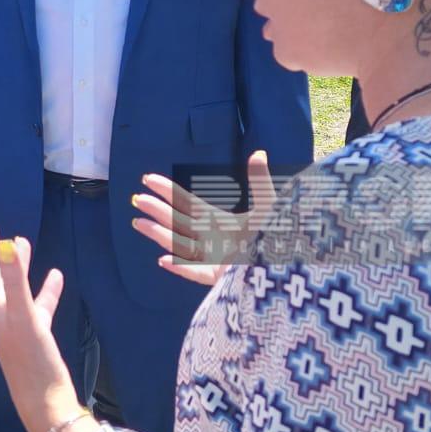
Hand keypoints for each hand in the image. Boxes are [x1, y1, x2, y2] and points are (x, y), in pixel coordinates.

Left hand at [0, 219, 86, 431]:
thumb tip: (6, 243)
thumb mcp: (24, 314)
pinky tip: (55, 275)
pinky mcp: (35, 333)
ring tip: (20, 239)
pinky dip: (44, 288)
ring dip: (14, 263)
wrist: (45, 402)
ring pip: (11, 285)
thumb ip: (16, 279)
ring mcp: (17, 322)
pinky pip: (38, 303)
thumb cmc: (31, 361)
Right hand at [131, 150, 277, 286]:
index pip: (186, 203)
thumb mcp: (268, 206)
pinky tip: (162, 261)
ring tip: (139, 223)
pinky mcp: (220, 278)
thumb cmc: (280, 237)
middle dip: (157, 211)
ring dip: (160, 235)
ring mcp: (212, 259)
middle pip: (177, 222)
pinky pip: (195, 273)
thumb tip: (259, 152)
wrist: (293, 267)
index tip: (148, 179)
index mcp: (218, 221)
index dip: (168, 191)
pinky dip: (180, 268)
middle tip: (137, 199)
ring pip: (179, 245)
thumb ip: (259, 181)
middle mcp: (211, 239)